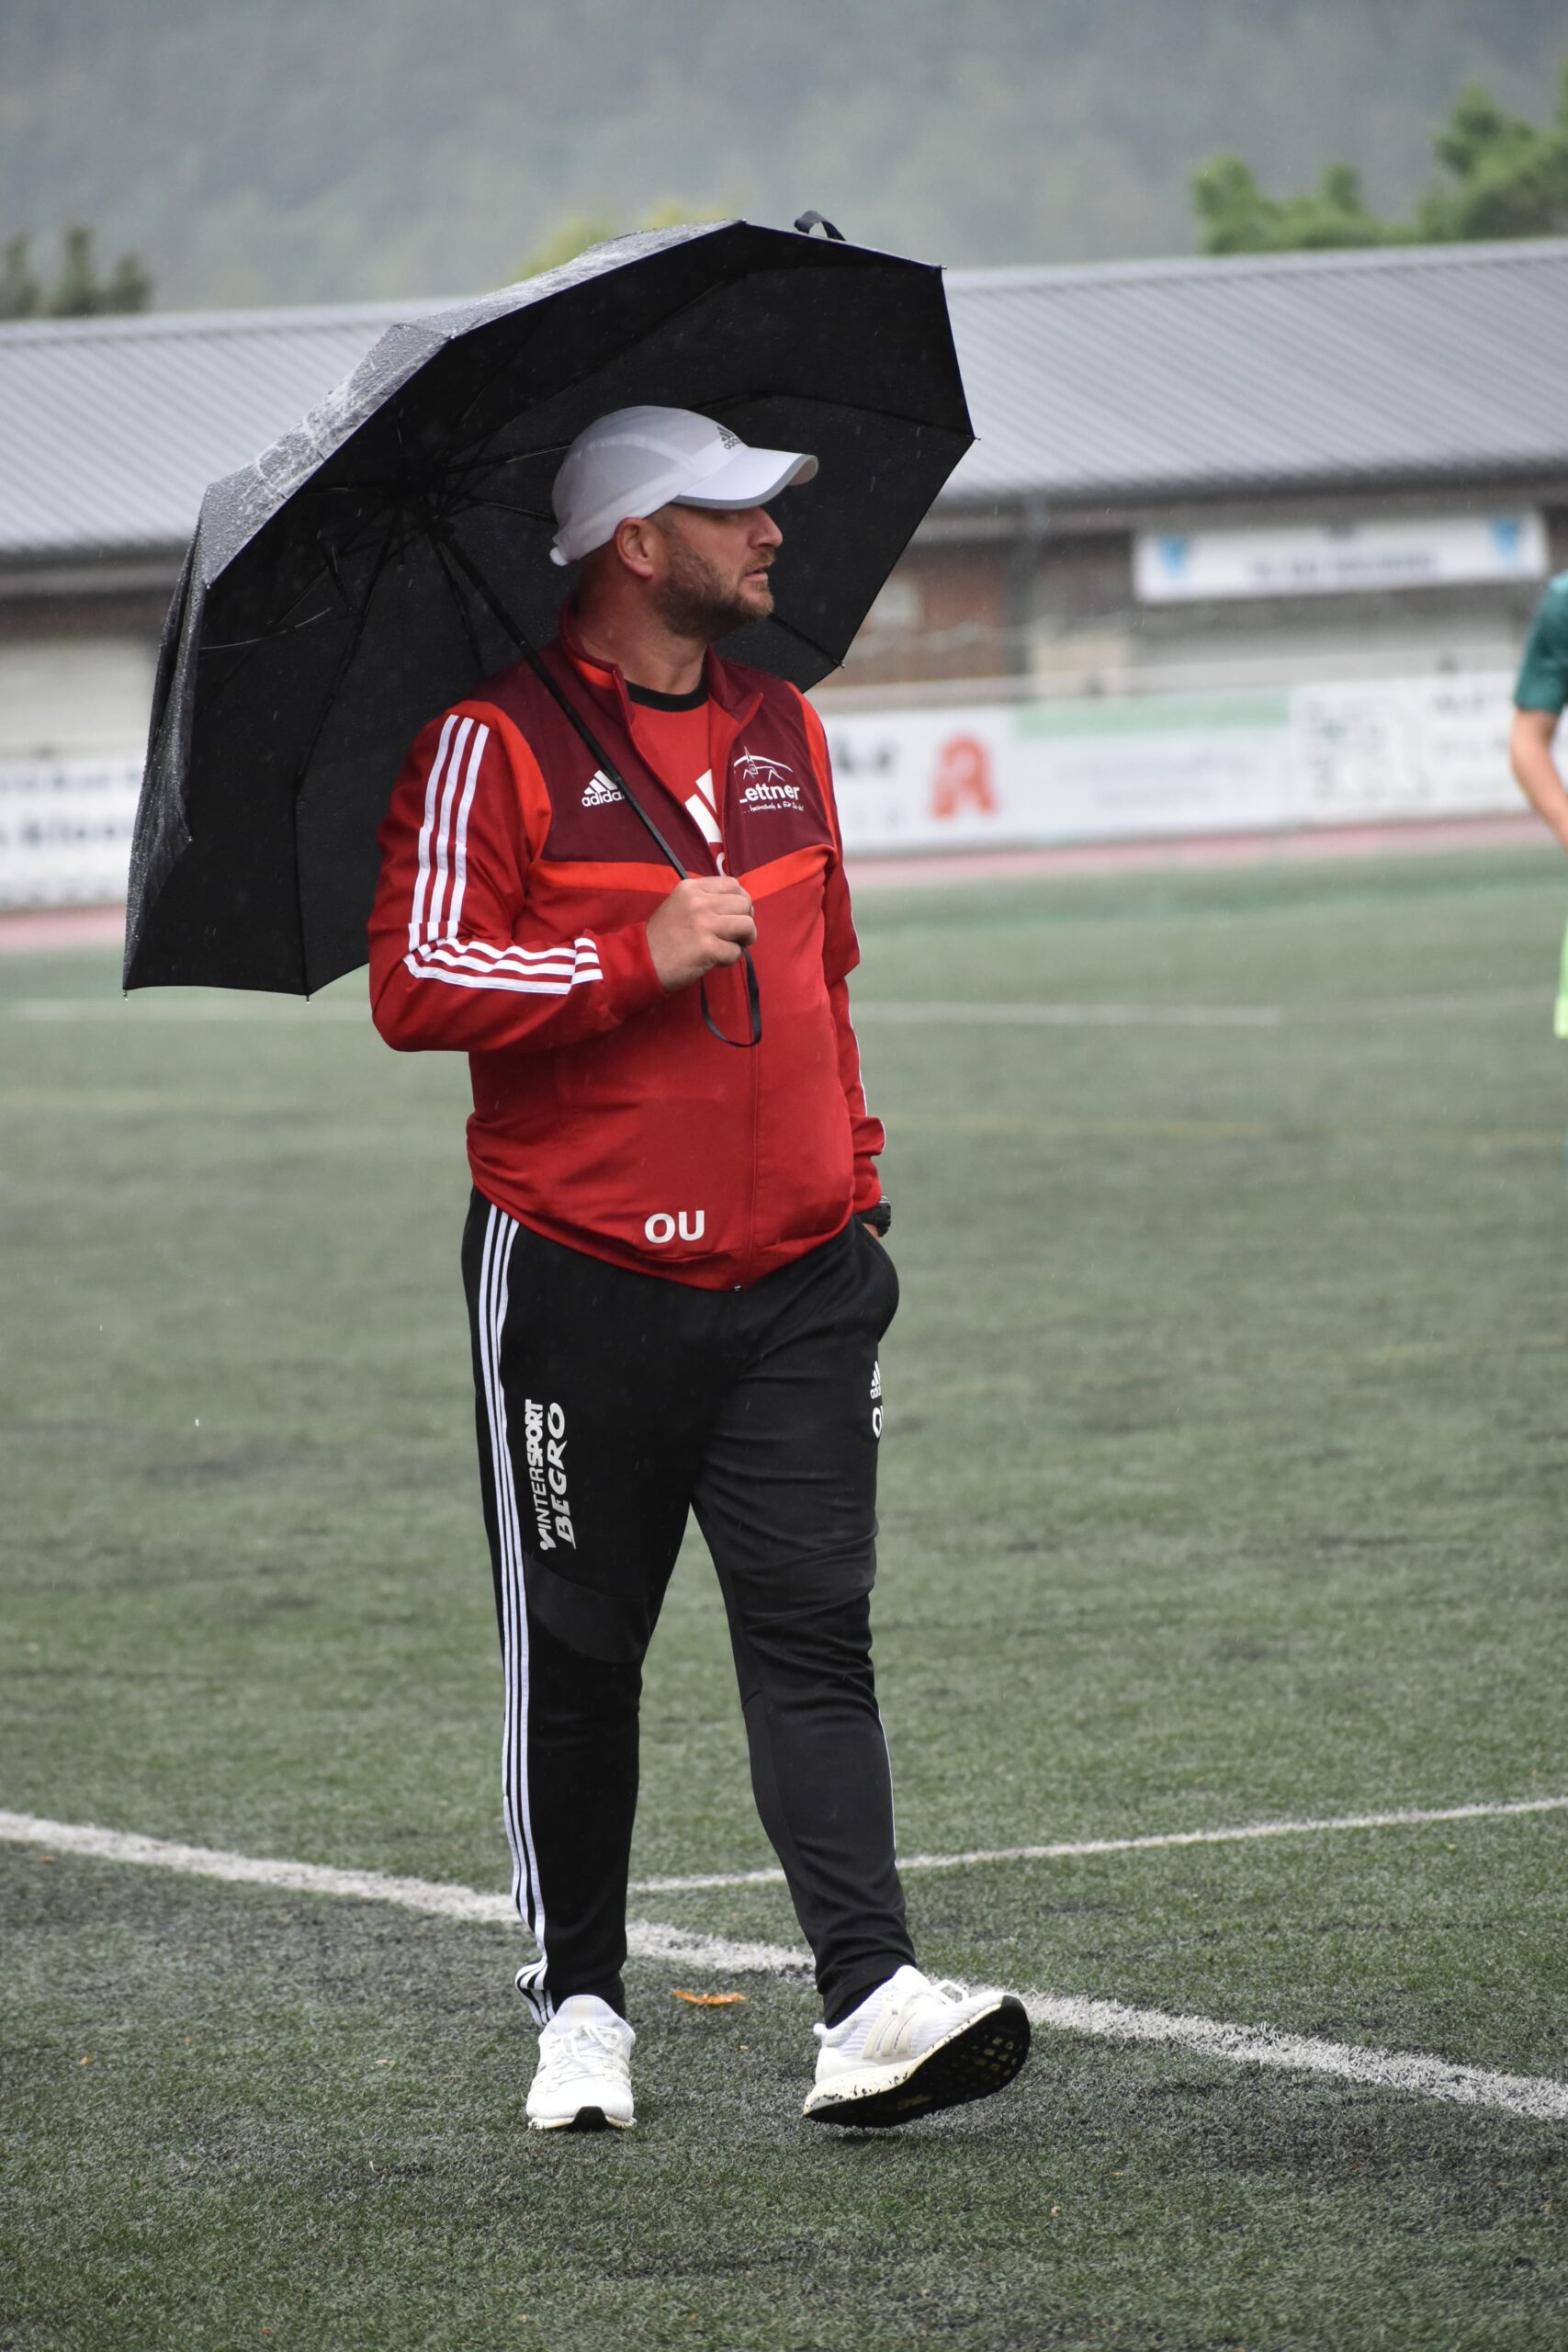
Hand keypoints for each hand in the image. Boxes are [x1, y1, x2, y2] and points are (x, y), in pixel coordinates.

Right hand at [646, 877, 756, 992]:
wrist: (641, 960)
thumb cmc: (664, 935)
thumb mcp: (681, 904)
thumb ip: (707, 899)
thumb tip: (743, 906)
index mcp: (692, 888)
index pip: (734, 885)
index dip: (740, 901)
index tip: (734, 915)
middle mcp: (698, 901)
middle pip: (744, 904)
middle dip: (745, 921)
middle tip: (733, 934)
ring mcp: (703, 924)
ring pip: (747, 925)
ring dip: (743, 940)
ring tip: (728, 946)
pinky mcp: (707, 947)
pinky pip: (736, 951)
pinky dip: (729, 958)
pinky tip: (714, 959)